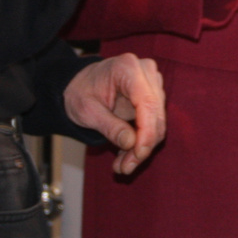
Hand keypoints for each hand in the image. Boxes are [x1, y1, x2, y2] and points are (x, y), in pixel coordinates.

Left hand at [64, 53, 165, 175]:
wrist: (79, 84)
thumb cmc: (80, 92)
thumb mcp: (87, 111)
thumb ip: (110, 126)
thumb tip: (131, 144)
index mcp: (127, 68)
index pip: (147, 102)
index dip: (147, 132)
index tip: (139, 154)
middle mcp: (145, 72)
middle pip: (155, 114)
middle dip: (143, 145)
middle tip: (126, 168)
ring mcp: (152, 82)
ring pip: (157, 121)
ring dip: (142, 147)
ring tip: (123, 166)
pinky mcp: (153, 94)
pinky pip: (153, 122)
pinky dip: (141, 141)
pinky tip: (127, 156)